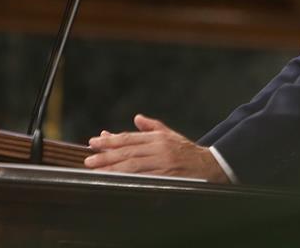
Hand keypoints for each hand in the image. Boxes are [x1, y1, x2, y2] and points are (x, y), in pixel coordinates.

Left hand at [85, 114, 227, 181]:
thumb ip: (151, 127)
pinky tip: (117, 181)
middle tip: (89, 159)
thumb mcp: (170, 135)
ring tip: (97, 170)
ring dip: (113, 168)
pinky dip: (130, 180)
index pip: (129, 138)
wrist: (210, 165)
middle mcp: (159, 148)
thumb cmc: (187, 151)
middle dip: (106, 155)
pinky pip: (145, 179)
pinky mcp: (168, 178)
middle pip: (128, 152)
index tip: (94, 142)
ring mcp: (164, 164)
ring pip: (133, 166)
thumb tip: (137, 118)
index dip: (110, 140)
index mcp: (158, 137)